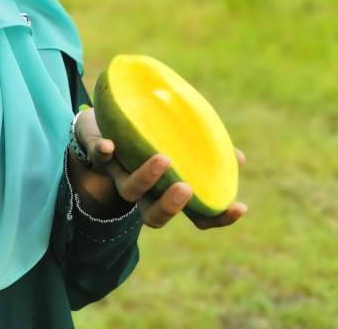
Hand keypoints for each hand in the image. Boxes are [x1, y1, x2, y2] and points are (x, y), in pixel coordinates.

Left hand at [71, 107, 247, 229]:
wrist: (105, 119)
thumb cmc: (152, 136)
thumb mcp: (183, 141)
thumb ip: (207, 152)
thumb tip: (238, 158)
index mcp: (168, 191)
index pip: (195, 216)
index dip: (217, 217)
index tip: (239, 206)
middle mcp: (144, 191)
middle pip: (154, 217)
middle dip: (170, 207)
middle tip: (186, 188)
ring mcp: (119, 174)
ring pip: (128, 191)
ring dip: (145, 178)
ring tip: (163, 159)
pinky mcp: (98, 153)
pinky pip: (97, 157)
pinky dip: (104, 152)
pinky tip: (110, 146)